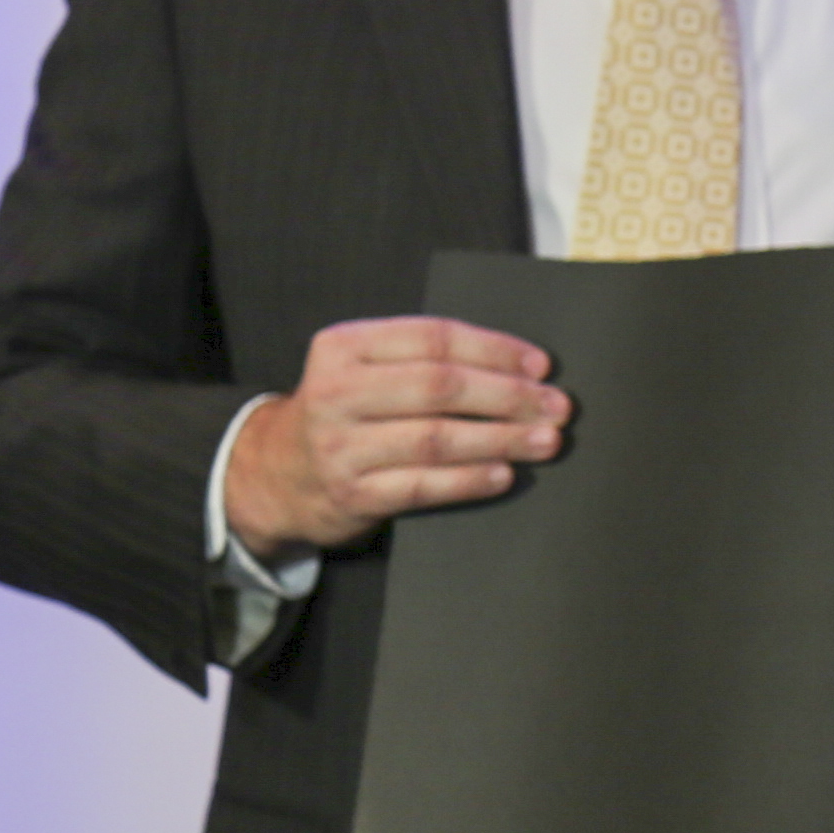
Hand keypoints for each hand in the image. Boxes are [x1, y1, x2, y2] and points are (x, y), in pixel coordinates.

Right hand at [224, 317, 566, 552]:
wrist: (277, 474)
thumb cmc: (347, 413)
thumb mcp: (364, 369)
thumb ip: (422, 359)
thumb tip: (522, 368)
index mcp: (344, 346)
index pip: (433, 338)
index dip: (494, 349)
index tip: (541, 364)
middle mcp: (337, 392)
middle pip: (440, 387)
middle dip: (508, 396)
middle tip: (557, 406)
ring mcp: (340, 447)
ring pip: (436, 438)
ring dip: (501, 439)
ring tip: (546, 441)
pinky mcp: (351, 494)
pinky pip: (423, 485)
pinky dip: (470, 480)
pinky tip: (505, 474)